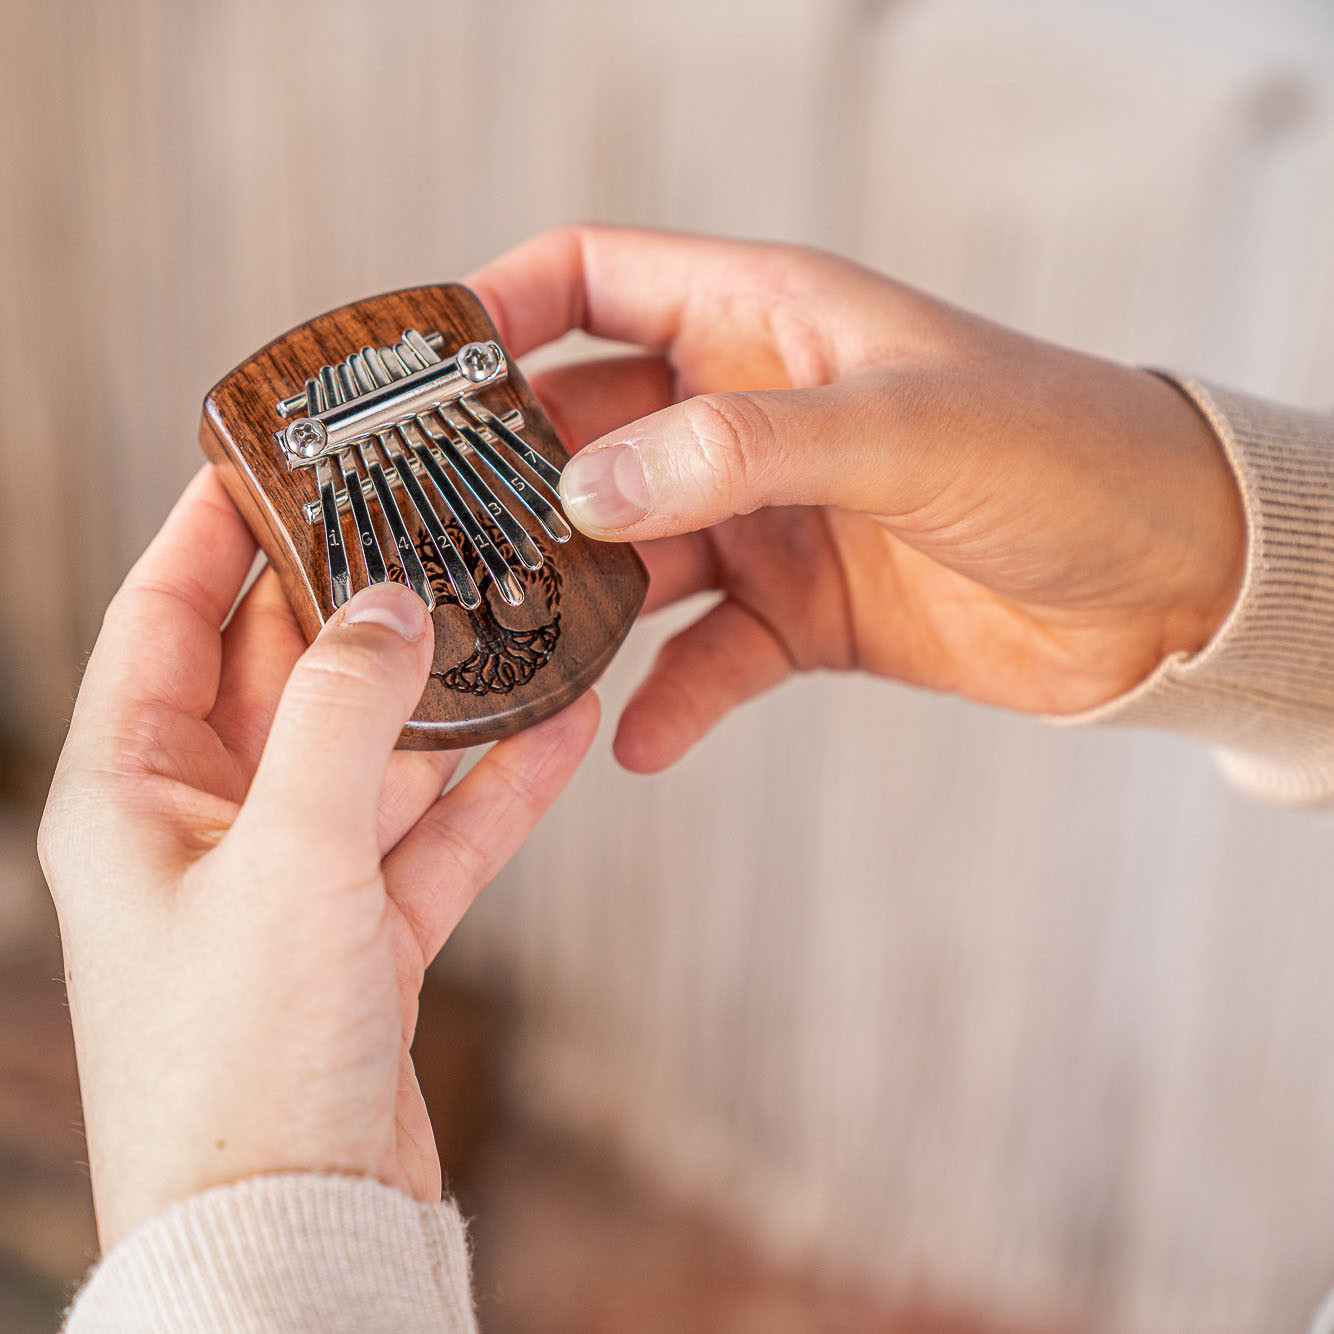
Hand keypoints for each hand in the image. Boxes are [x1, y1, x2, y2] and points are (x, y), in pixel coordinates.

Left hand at [38, 468, 598, 1249]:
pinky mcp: (361, 931)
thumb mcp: (288, 857)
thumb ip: (338, 713)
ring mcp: (289, 877)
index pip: (164, 616)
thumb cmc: (240, 1061)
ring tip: (515, 619)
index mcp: (133, 790)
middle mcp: (205, 823)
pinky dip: (493, 788)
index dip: (215, 528)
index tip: (274, 455)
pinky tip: (559, 731)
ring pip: (375, 752)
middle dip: (357, 603)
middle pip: (284, 673)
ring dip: (448, 699)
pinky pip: (433, 831)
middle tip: (425, 523)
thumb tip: (388, 608)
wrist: (294, 1230)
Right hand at [468, 226, 1244, 771]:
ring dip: (580, 601)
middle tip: (439, 540)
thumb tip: (588, 486)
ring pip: (634, 553)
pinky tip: (638, 743)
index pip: (595, 277)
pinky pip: (709, 657)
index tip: (421, 373)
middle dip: (516, 481)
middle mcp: (748, 413)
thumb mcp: (898, 428)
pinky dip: (672, 698)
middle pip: (589, 429)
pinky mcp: (800, 613)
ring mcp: (769, 518)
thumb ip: (740, 449)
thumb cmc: (1058, 452)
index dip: (502, 308)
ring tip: (517, 650)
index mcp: (764, 319)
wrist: (1164, 577)